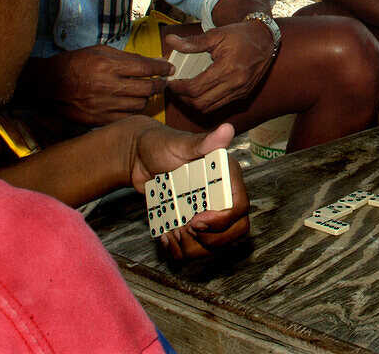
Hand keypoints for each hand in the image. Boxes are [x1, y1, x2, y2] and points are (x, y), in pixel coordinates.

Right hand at [25, 46, 171, 124]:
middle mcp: (107, 86)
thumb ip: (129, 57)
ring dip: (146, 98)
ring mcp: (103, 105)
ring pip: (139, 105)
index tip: (168, 69)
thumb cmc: (75, 64)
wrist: (47, 84)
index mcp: (108, 66)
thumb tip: (155, 61)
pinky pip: (126, 118)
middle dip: (159, 85)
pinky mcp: (98, 119)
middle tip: (162, 82)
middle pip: (146, 89)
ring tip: (144, 93)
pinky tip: (131, 104)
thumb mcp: (100, 51)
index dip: (161, 69)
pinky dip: (133, 111)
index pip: (145, 68)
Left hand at [129, 120, 249, 259]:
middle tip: (185, 227)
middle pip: (236, 231)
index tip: (195, 221)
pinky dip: (181, 250)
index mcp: (227, 178)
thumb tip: (227, 129)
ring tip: (172, 232)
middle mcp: (222, 197)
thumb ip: (204, 142)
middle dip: (211, 239)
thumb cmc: (161, 145)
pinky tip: (166, 236)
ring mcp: (208, 213)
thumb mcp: (180, 144)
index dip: (222, 220)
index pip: (240, 207)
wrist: (139, 159)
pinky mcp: (193, 224)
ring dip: (192, 246)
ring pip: (216, 246)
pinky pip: (197, 249)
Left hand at [165, 20, 273, 110]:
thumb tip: (171, 41)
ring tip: (187, 91)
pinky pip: (220, 105)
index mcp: (228, 68)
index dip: (179, 87)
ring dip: (194, 102)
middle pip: (200, 103)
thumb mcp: (216, 35)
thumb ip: (192, 42)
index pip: (196, 88)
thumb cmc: (240, 35)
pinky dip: (208, 101)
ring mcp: (241, 91)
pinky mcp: (244, 94)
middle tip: (177, 88)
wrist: (264, 39)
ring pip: (210, 108)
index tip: (171, 82)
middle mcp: (236, 83)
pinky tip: (202, 91)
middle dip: (183, 98)